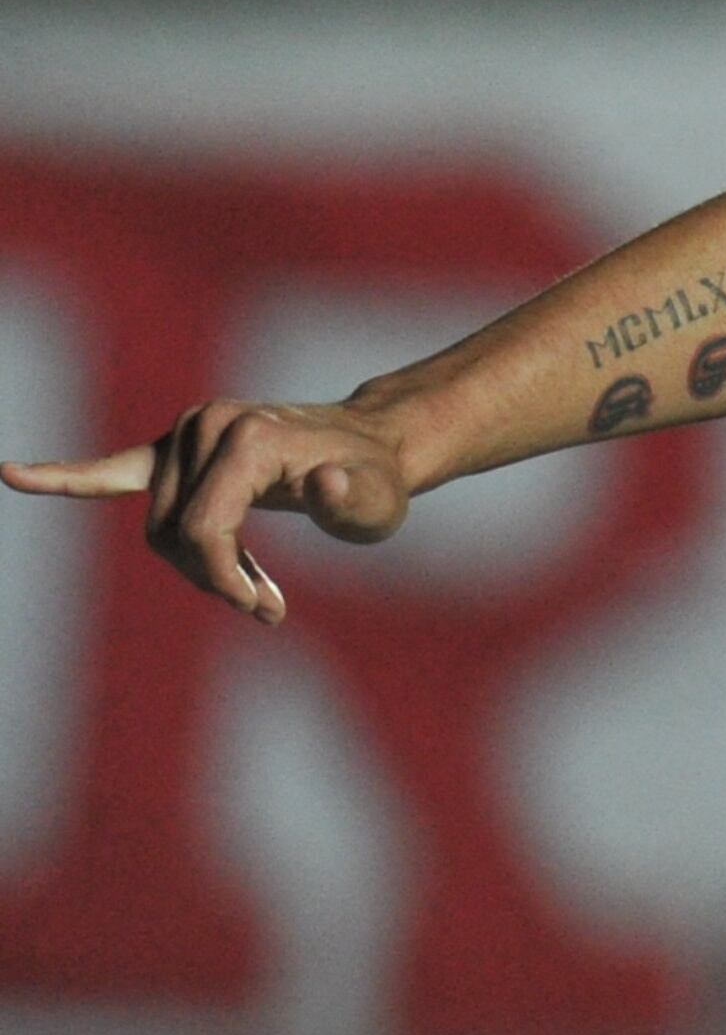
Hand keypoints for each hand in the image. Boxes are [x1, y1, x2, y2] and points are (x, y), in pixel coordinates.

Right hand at [3, 399, 416, 622]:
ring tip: (257, 589)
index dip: (223, 579)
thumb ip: (354, 501)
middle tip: (267, 605)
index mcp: (248, 437)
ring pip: (159, 527)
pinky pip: (109, 470)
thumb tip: (322, 481)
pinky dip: (64, 478)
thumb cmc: (376, 482)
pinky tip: (11, 472)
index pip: (201, 529)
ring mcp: (186, 431)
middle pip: (173, 532)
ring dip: (197, 566)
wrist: (374, 445)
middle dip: (212, 578)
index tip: (265, 609)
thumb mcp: (379, 503)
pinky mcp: (173, 446)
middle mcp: (208, 424)